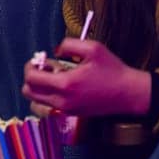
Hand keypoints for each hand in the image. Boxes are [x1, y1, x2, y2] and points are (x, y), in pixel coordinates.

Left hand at [22, 38, 152, 117]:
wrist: (129, 94)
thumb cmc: (112, 70)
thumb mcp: (92, 48)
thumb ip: (68, 45)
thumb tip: (54, 52)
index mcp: (66, 84)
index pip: (31, 79)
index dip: (30, 66)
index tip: (40, 59)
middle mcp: (62, 101)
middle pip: (28, 92)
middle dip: (31, 77)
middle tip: (46, 68)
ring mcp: (66, 110)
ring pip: (36, 102)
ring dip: (38, 88)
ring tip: (53, 78)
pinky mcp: (72, 114)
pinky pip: (48, 106)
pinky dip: (48, 96)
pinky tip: (62, 86)